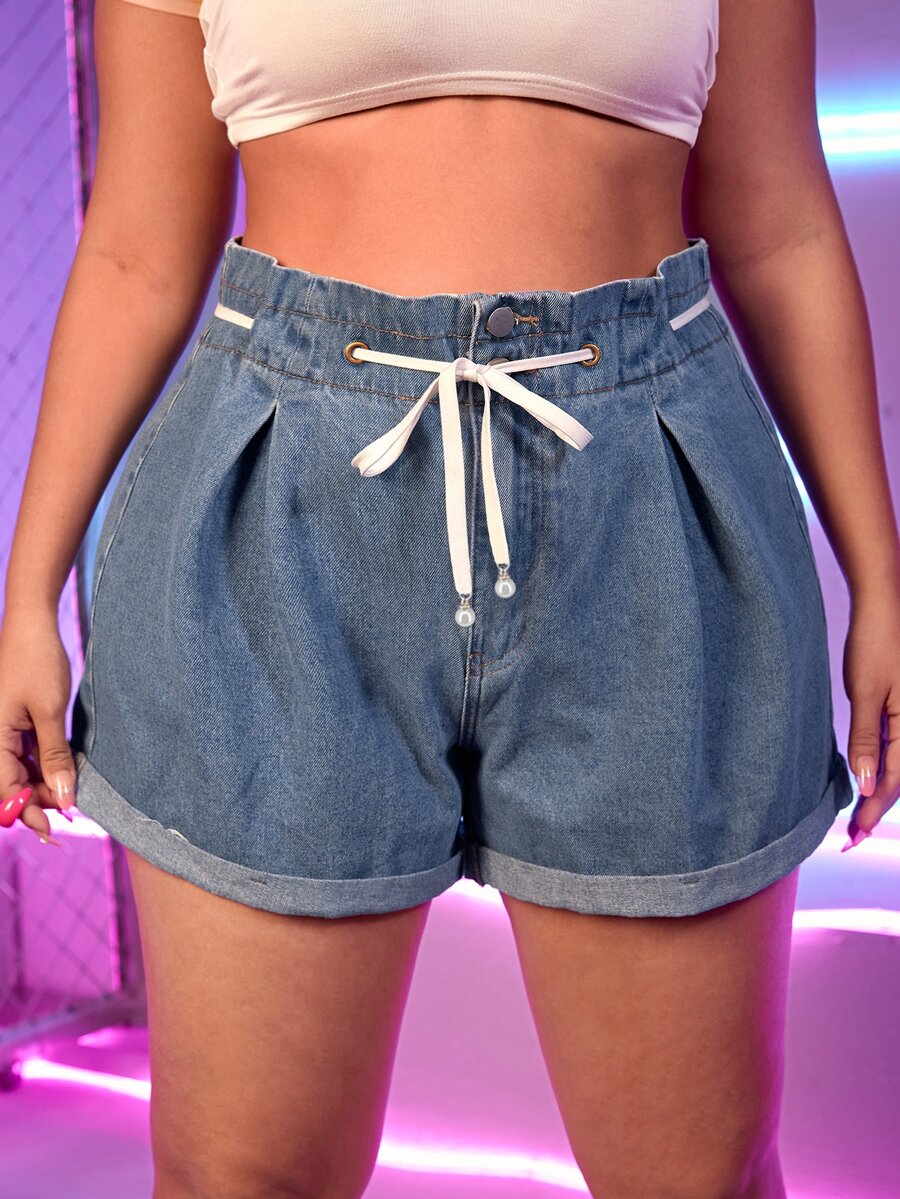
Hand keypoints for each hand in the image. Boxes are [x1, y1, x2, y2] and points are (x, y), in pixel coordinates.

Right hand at [0, 609, 77, 844]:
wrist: (34, 624)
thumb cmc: (37, 662)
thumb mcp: (50, 712)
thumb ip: (55, 757)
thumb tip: (64, 799)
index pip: (6, 791)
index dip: (28, 812)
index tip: (55, 830)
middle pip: (13, 784)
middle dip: (40, 800)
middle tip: (72, 807)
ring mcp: (6, 730)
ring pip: (22, 770)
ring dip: (45, 784)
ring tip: (72, 791)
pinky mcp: (19, 722)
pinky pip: (29, 753)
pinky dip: (47, 764)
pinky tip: (66, 769)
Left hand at [842, 587, 899, 841]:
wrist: (886, 606)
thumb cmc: (876, 642)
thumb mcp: (865, 691)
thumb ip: (867, 738)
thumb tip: (868, 782)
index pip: (896, 780)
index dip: (874, 810)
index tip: (854, 836)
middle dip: (877, 809)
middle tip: (852, 840)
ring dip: (881, 794)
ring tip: (857, 822)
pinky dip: (886, 771)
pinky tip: (871, 783)